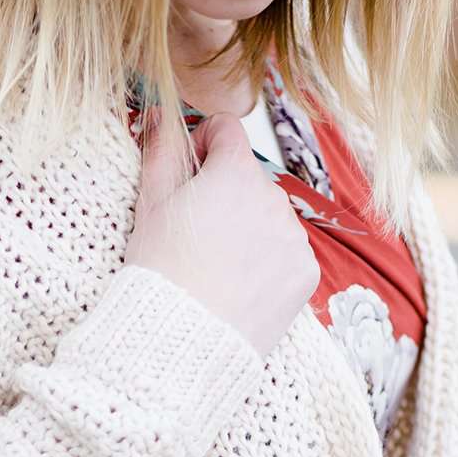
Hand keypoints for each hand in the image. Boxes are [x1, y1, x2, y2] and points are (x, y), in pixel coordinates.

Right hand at [126, 106, 319, 359]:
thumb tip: (161, 115)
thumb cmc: (159, 272)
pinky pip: (287, 253)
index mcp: (234, 172)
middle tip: (196, 233)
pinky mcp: (306, 273)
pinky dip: (267, 262)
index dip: (203, 144)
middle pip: (249, 179)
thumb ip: (161, 152)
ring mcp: (294, 237)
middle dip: (225, 193)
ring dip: (248, 228)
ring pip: (269, 217)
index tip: (190, 169)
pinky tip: (240, 285)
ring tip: (217, 265)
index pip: (227, 130)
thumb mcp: (151, 205)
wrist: (182, 341)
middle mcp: (273, 198)